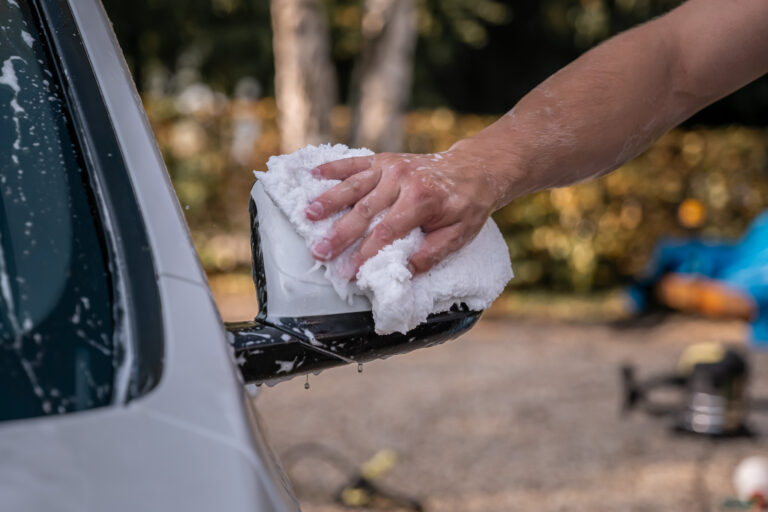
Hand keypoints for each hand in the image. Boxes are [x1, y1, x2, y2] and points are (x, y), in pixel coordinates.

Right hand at [304, 147, 509, 276]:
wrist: (473, 169)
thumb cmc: (466, 206)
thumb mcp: (459, 235)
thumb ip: (431, 254)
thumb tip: (404, 273)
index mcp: (422, 200)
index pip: (386, 232)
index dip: (365, 254)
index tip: (348, 272)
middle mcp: (403, 180)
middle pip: (364, 211)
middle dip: (339, 234)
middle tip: (319, 252)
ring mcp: (391, 166)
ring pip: (354, 186)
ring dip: (329, 200)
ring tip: (307, 214)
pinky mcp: (384, 159)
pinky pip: (355, 163)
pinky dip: (333, 168)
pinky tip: (313, 174)